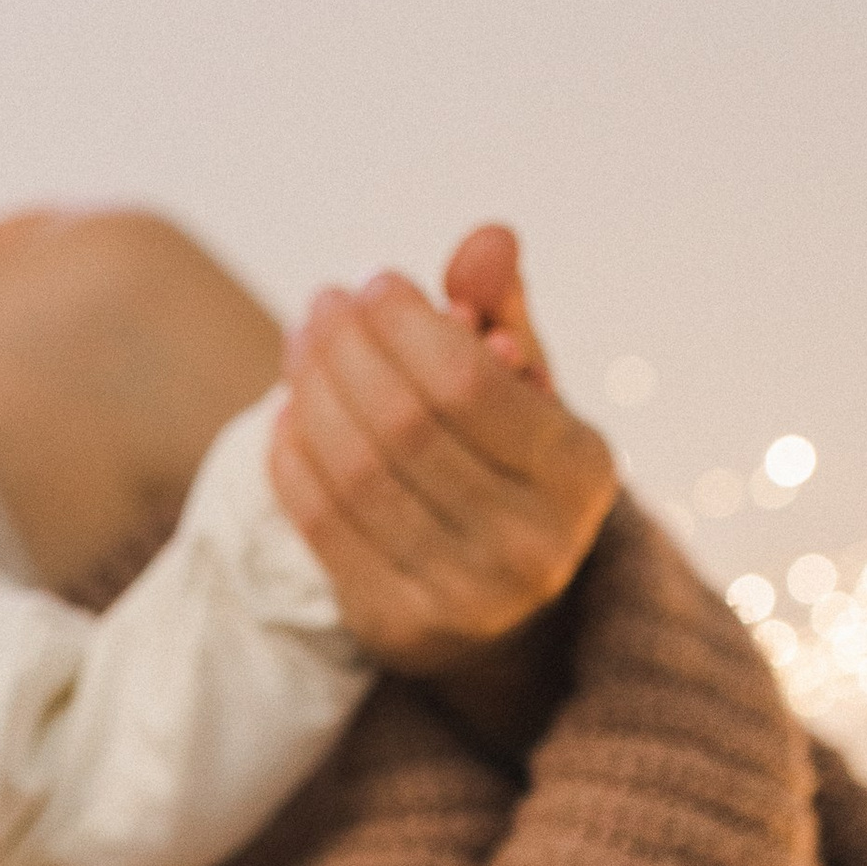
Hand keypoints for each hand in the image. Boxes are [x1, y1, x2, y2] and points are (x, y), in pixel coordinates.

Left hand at [271, 225, 616, 680]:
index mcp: (579, 471)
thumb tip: (487, 237)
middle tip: (323, 303)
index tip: (372, 282)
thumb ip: (504, 311)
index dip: (405, 324)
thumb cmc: (508, 468)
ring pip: (355, 473)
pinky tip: (287, 412)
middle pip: (402, 425)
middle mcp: (531, 544)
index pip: (467, 383)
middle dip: (348, 349)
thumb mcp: (525, 391)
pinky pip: (321, 525)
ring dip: (311, 393)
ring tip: (301, 343)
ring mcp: (462, 598)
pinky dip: (292, 458)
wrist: (504, 611)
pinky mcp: (396, 628)